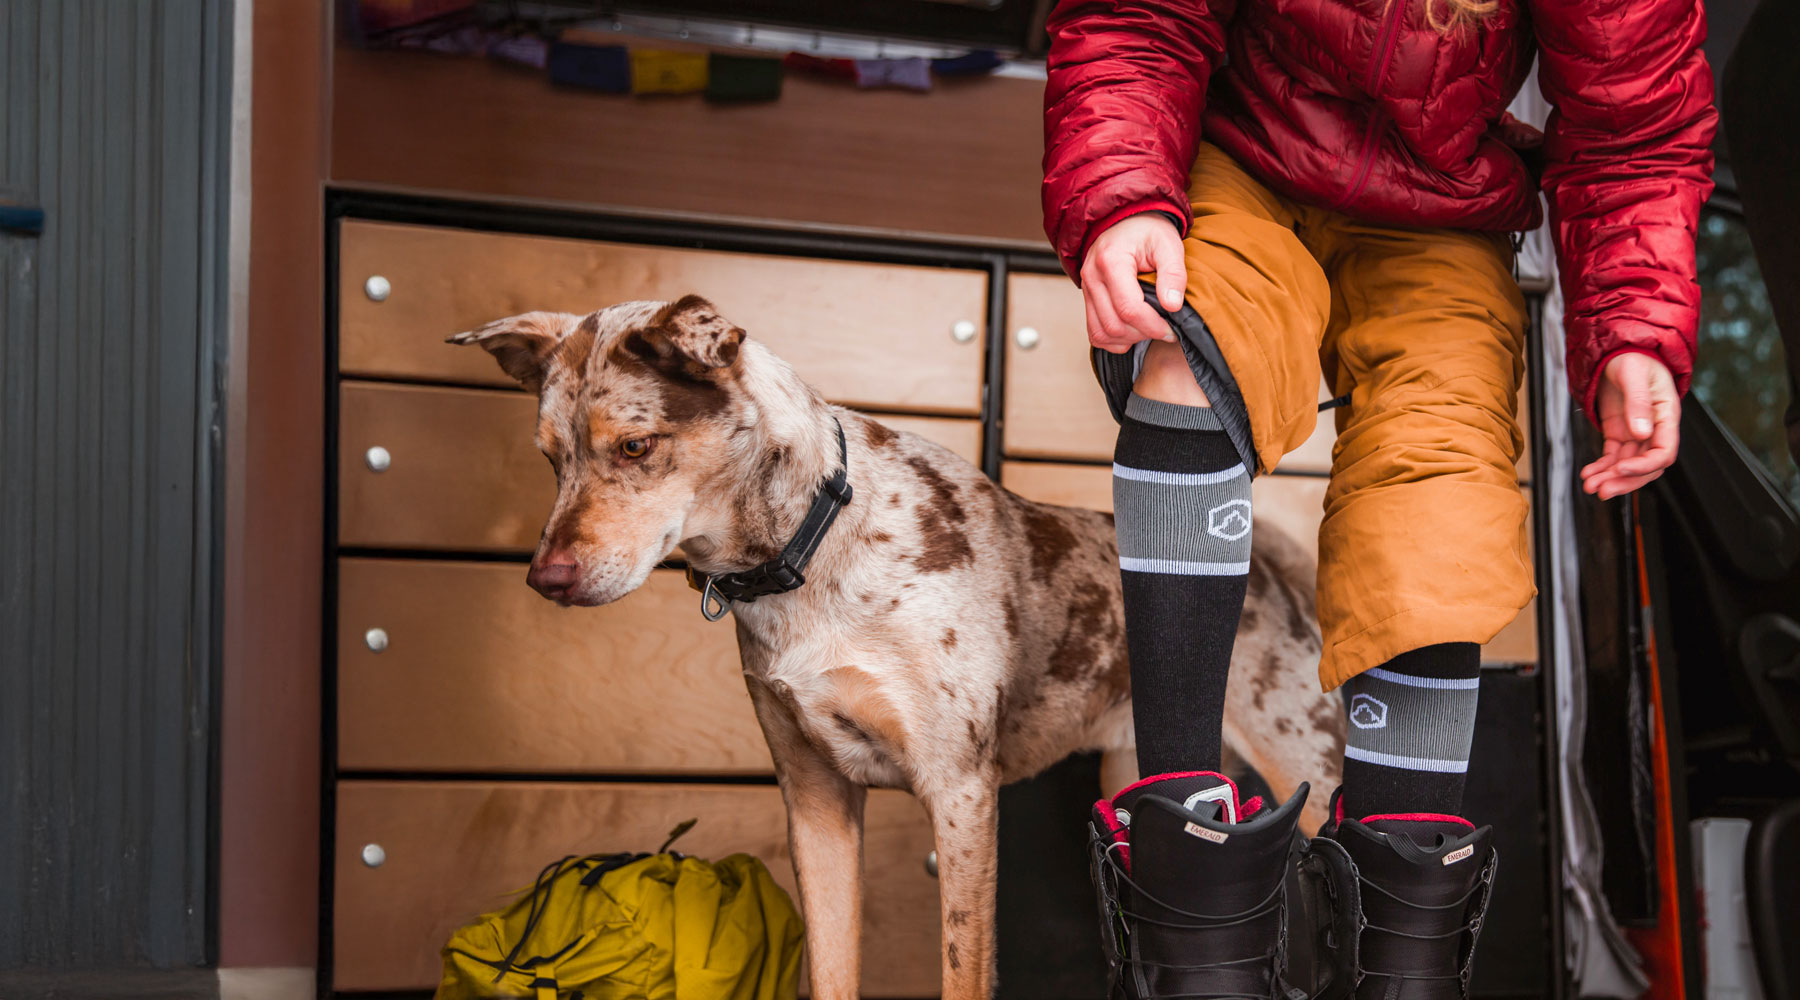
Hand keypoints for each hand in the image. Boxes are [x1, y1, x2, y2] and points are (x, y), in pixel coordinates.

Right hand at [1080, 213, 1185, 352]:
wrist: (1124, 220)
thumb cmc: (1147, 230)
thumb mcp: (1168, 244)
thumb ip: (1173, 274)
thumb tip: (1173, 306)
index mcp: (1111, 261)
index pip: (1129, 308)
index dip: (1153, 326)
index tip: (1171, 329)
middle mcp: (1093, 277)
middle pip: (1114, 324)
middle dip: (1143, 334)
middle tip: (1164, 330)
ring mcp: (1087, 289)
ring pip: (1101, 333)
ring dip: (1128, 339)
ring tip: (1148, 329)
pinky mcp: (1087, 298)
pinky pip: (1095, 332)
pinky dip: (1113, 340)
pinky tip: (1132, 331)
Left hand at [1580, 352, 1680, 499]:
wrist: (1620, 351)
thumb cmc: (1634, 357)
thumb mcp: (1634, 374)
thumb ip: (1638, 403)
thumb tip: (1641, 432)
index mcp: (1666, 417)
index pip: (1663, 452)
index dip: (1644, 466)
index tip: (1621, 468)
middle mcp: (1654, 429)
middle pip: (1646, 466)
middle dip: (1625, 481)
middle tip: (1602, 490)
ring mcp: (1636, 433)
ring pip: (1627, 465)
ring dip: (1610, 478)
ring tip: (1590, 486)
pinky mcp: (1619, 433)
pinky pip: (1612, 456)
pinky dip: (1601, 467)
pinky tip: (1588, 473)